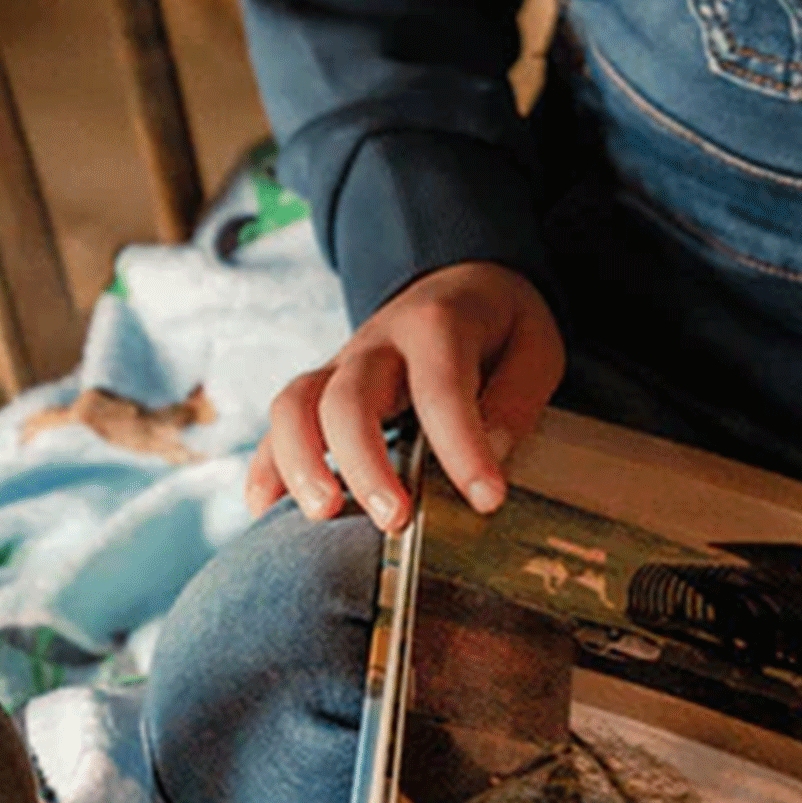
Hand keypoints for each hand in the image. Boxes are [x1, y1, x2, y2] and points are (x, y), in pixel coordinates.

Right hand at [247, 261, 565, 529]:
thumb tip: (489, 455)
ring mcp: (340, 364)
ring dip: (301, 464)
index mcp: (438, 324)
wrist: (458, 282)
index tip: (487, 501)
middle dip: (365, 464)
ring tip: (324, 515)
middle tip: (396, 520)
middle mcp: (378, 342)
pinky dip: (266, 466)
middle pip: (348, 397)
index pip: (442, 389)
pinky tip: (265, 511)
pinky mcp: (320, 389)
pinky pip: (277, 424)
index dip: (462, 449)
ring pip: (294, 405)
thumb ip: (517, 398)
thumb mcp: (535, 347)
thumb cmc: (501, 326)